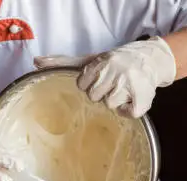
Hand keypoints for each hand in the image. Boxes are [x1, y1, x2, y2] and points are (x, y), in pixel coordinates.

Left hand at [35, 37, 176, 117]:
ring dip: (117, 101)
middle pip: (95, 97)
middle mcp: (115, 72)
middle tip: (112, 84)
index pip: (83, 86)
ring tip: (123, 90)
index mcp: (101, 63)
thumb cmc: (114, 63)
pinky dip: (129, 111)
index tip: (99, 78)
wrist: (150, 59)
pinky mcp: (141, 100)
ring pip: (110, 106)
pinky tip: (131, 99)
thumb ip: (62, 62)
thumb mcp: (89, 60)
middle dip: (103, 92)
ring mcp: (129, 86)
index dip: (90, 85)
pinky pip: (127, 114)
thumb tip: (36, 62)